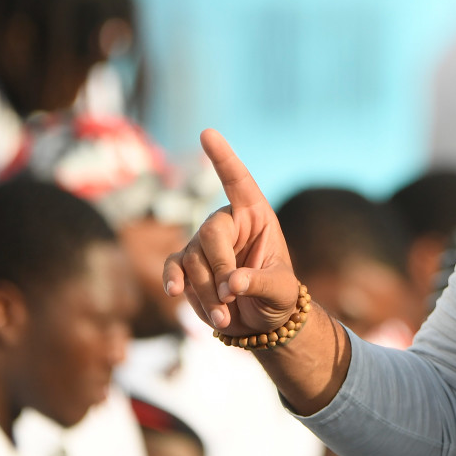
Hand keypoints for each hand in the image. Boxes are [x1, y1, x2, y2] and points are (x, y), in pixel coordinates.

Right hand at [163, 129, 299, 334]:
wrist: (263, 322)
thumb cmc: (280, 297)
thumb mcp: (281, 290)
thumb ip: (260, 283)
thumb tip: (231, 284)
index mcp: (257, 216)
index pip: (238, 181)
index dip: (223, 158)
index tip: (208, 133)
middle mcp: (229, 224)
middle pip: (210, 233)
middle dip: (218, 267)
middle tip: (231, 297)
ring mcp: (205, 244)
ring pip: (192, 259)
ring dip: (205, 292)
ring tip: (225, 318)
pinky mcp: (188, 266)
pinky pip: (175, 269)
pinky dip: (174, 281)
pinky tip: (175, 293)